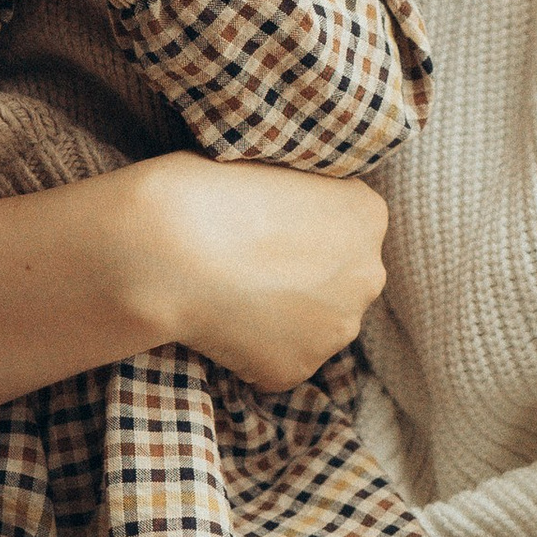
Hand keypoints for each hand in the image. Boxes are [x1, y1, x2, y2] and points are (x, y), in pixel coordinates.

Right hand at [130, 152, 386, 385]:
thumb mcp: (275, 167)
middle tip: (248, 266)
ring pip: (313, 329)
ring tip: (229, 297)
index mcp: (367, 215)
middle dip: (303, 281)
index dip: (303, 232)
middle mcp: (367, 275)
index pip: (348, 230)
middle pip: (341, 284)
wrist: (168, 245)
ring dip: (280, 321)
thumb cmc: (209, 188)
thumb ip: (302, 195)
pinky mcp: (298, 369)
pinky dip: (250, 352)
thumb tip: (293, 211)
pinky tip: (219, 326)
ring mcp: (336, 329)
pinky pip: (276, 363)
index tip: (266, 228)